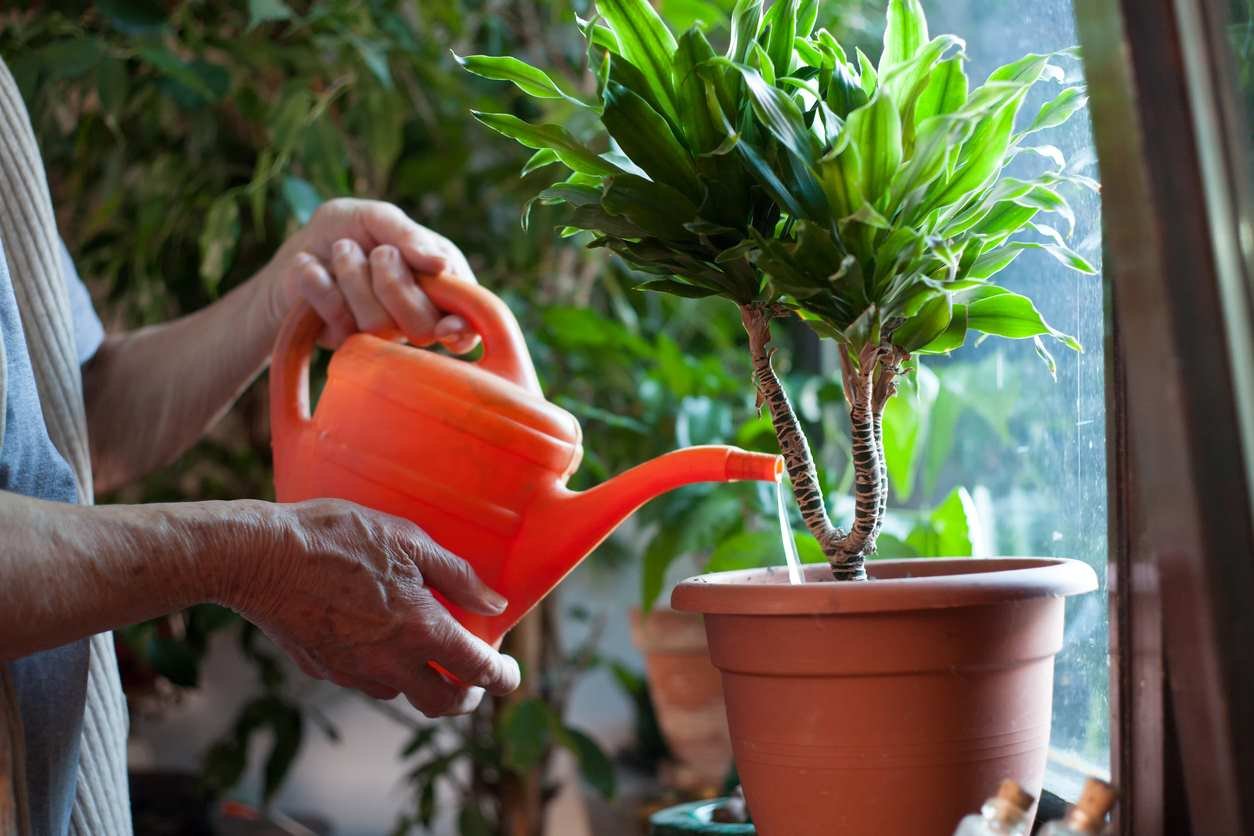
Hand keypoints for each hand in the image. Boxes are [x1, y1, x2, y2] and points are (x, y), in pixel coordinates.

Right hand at [228, 499, 519, 715]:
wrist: (259, 556)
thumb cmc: (336, 537)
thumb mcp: (408, 540)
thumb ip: (457, 575)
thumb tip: (495, 603)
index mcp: (419, 630)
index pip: (477, 670)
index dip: (503, 677)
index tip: (510, 673)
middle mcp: (390, 661)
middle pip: (442, 704)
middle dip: (466, 695)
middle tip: (473, 675)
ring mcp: (353, 671)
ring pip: (402, 695)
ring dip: (423, 683)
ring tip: (426, 651)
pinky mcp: (323, 669)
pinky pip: (365, 681)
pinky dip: (385, 671)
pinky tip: (378, 640)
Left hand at [262, 198, 479, 350]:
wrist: (296, 250)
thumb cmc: (346, 230)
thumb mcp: (376, 217)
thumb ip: (408, 234)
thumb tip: (441, 264)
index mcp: (440, 286)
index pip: (468, 322)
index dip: (463, 328)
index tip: (448, 325)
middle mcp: (417, 317)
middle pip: (423, 326)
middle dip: (393, 280)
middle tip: (377, 251)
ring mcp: (381, 336)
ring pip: (379, 324)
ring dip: (353, 275)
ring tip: (340, 251)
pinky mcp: (344, 343)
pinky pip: (337, 321)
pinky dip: (319, 283)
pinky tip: (312, 268)